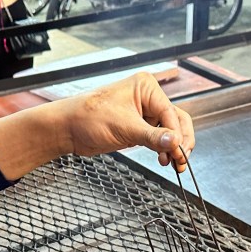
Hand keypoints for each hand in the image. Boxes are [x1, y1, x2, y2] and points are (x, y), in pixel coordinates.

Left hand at [60, 72, 193, 171]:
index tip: (180, 152)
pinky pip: (158, 137)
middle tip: (182, 160)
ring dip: (173, 147)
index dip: (177, 134)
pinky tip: (163, 159)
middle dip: (180, 141)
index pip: (171, 112)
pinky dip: (163, 148)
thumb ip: (152, 136)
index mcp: (146, 87)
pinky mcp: (138, 127)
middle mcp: (148, 97)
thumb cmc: (88, 118)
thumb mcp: (125, 128)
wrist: (68, 129)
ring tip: (173, 163)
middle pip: (176, 120)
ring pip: (169, 130)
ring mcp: (144, 113)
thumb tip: (174, 142)